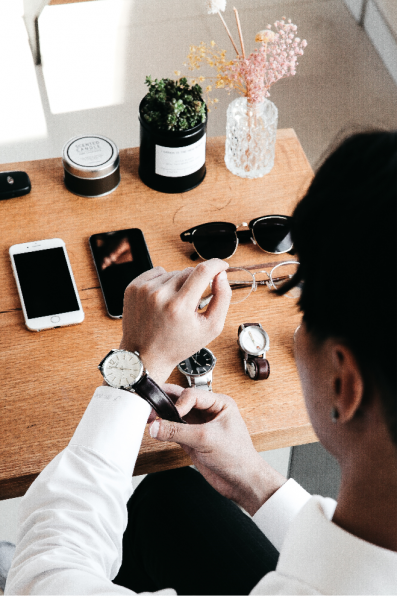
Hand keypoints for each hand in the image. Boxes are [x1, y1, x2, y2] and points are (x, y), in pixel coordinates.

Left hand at [119, 259, 230, 384]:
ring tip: (173, 306)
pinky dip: (163, 282)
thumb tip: (221, 275)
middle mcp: (160, 295)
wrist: (145, 356)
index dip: (216, 264)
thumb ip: (222, 299)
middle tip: (190, 304)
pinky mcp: (134, 287)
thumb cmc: (178, 345)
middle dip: (196, 283)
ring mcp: (144, 290)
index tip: (222, 266)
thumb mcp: (210, 329)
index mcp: (179, 306)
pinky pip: (157, 273)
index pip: (202, 271)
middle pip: (188, 272)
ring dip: (178, 285)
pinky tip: (162, 300)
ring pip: (173, 273)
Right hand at [150, 385, 286, 515]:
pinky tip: (156, 430)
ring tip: (150, 418)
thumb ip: (178, 432)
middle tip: (150, 406)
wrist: (241, 482)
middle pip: (182, 400)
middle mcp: (209, 412)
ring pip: (177, 415)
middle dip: (166, 402)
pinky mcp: (193, 440)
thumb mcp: (206, 439)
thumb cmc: (238, 457)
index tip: (171, 416)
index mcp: (219, 403)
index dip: (179, 403)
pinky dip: (165, 430)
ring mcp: (200, 426)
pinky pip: (175, 430)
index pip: (192, 394)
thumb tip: (156, 426)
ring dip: (164, 416)